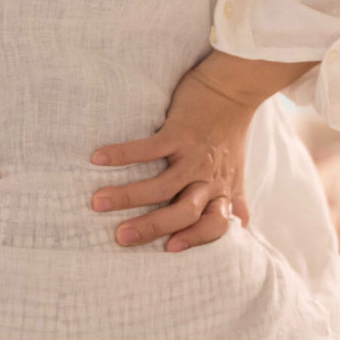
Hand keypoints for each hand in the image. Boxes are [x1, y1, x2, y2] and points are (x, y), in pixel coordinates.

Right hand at [88, 66, 255, 252]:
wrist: (233, 89)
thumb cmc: (230, 131)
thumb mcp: (236, 168)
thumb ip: (234, 197)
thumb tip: (242, 224)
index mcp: (220, 189)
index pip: (213, 225)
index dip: (194, 239)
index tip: (168, 250)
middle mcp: (207, 178)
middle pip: (182, 212)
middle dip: (150, 227)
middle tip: (120, 237)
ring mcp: (193, 156)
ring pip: (161, 186)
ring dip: (128, 197)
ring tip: (98, 204)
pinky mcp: (179, 133)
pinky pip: (148, 149)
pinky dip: (123, 155)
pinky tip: (98, 159)